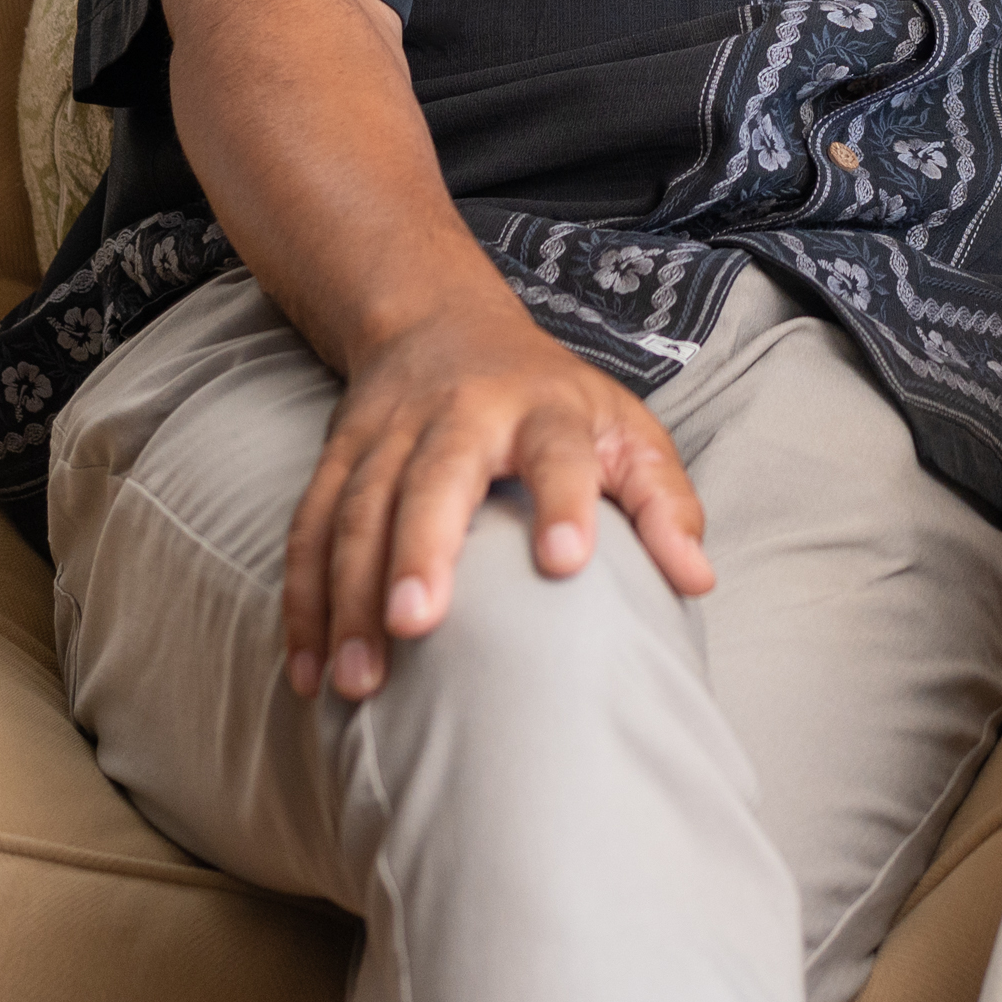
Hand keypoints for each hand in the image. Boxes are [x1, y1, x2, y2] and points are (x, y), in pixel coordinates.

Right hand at [282, 290, 714, 700]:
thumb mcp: (621, 426)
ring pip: (358, 510)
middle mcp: (459, 414)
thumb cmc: (550, 399)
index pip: (557, 449)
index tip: (567, 562)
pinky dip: (303, 601)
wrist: (439, 321)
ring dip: (350, 596)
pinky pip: (309, 529)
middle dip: (422, 549)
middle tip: (418, 627)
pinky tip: (308, 669)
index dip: (566, 499)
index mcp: (542, 407)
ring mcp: (388, 434)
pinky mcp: (337, 458)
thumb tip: (698, 580)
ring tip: (358, 680)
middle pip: (435, 477)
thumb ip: (662, 500)